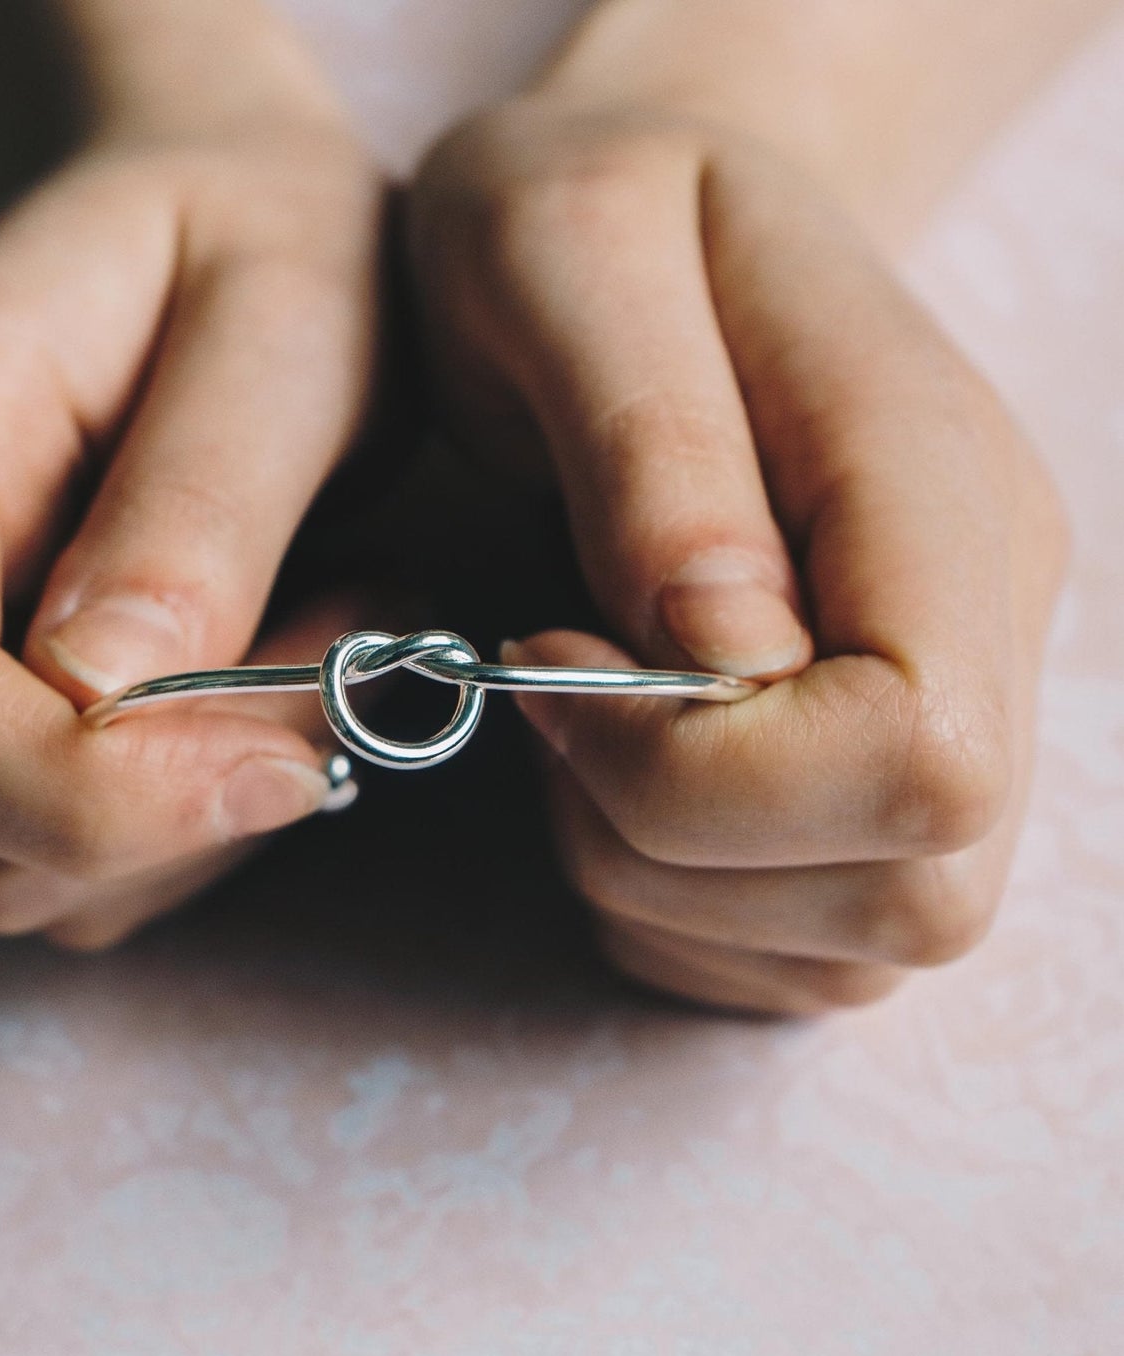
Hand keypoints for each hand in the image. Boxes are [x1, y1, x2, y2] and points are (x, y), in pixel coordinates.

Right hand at [0, 110, 385, 948]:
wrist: (224, 213)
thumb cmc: (265, 236)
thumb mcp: (288, 322)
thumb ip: (201, 500)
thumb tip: (103, 694)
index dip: (76, 793)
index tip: (289, 767)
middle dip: (179, 802)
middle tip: (353, 654)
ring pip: (26, 863)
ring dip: (212, 802)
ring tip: (333, 623)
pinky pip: (81, 851)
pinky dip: (206, 805)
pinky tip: (282, 664)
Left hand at [408, 99, 1066, 1012]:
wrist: (643, 225)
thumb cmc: (593, 222)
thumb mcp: (569, 247)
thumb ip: (652, 441)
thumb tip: (720, 651)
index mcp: (939, 488)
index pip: (925, 754)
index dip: (709, 775)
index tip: (560, 659)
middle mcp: (982, 628)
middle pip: (912, 894)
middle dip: (667, 843)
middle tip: (550, 702)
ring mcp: (938, 722)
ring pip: (850, 953)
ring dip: (653, 881)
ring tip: (571, 727)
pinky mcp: (864, 789)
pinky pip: (785, 957)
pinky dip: (663, 909)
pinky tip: (603, 781)